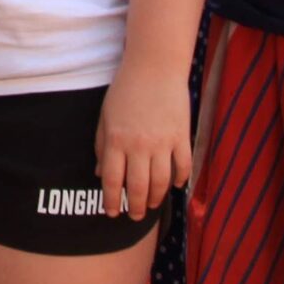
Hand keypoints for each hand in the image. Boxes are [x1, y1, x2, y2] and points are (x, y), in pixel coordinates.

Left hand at [93, 61, 189, 222]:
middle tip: (135, 216)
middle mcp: (139, 145)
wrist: (154, 67)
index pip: (113, 181)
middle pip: (138, 187)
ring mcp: (162, 142)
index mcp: (116, 140)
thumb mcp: (105, 116)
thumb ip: (102, 146)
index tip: (112, 213)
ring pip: (161, 182)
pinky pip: (183, 166)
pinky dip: (180, 179)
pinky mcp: (181, 136)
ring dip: (157, 198)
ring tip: (153, 205)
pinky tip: (175, 185)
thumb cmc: (125, 90)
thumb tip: (101, 175)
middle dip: (136, 207)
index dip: (112, 201)